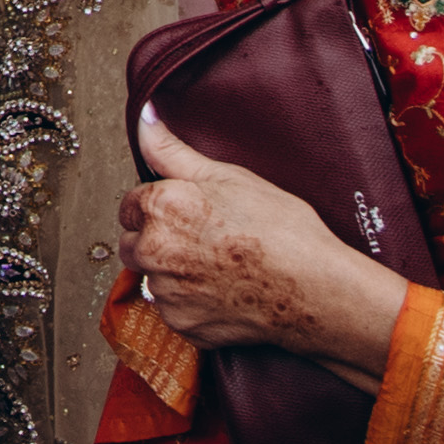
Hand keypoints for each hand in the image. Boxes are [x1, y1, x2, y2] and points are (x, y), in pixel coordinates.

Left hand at [121, 106, 407, 378]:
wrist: (313, 288)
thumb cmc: (280, 230)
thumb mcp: (228, 176)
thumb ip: (173, 150)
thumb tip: (145, 119)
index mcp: (159, 208)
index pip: (130, 206)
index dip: (159, 207)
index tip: (185, 212)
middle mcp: (153, 252)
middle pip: (134, 244)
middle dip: (158, 241)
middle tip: (203, 239)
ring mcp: (166, 293)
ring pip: (152, 278)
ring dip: (172, 274)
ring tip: (217, 266)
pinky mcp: (181, 324)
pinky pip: (173, 310)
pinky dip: (190, 303)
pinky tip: (222, 291)